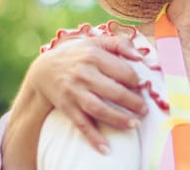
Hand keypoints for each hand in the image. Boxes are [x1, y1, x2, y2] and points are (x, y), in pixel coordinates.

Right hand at [28, 34, 147, 151]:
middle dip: (131, 102)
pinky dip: (93, 137)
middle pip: (112, 91)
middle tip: (144, 110)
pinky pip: (81, 123)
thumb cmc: (79, 54)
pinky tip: (106, 148)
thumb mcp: (97, 42)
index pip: (121, 70)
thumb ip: (121, 44)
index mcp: (94, 56)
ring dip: (118, 119)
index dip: (135, 80)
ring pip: (98, 109)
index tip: (142, 86)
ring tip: (134, 125)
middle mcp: (83, 74)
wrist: (44, 69)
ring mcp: (74, 92)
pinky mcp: (67, 106)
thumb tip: (141, 57)